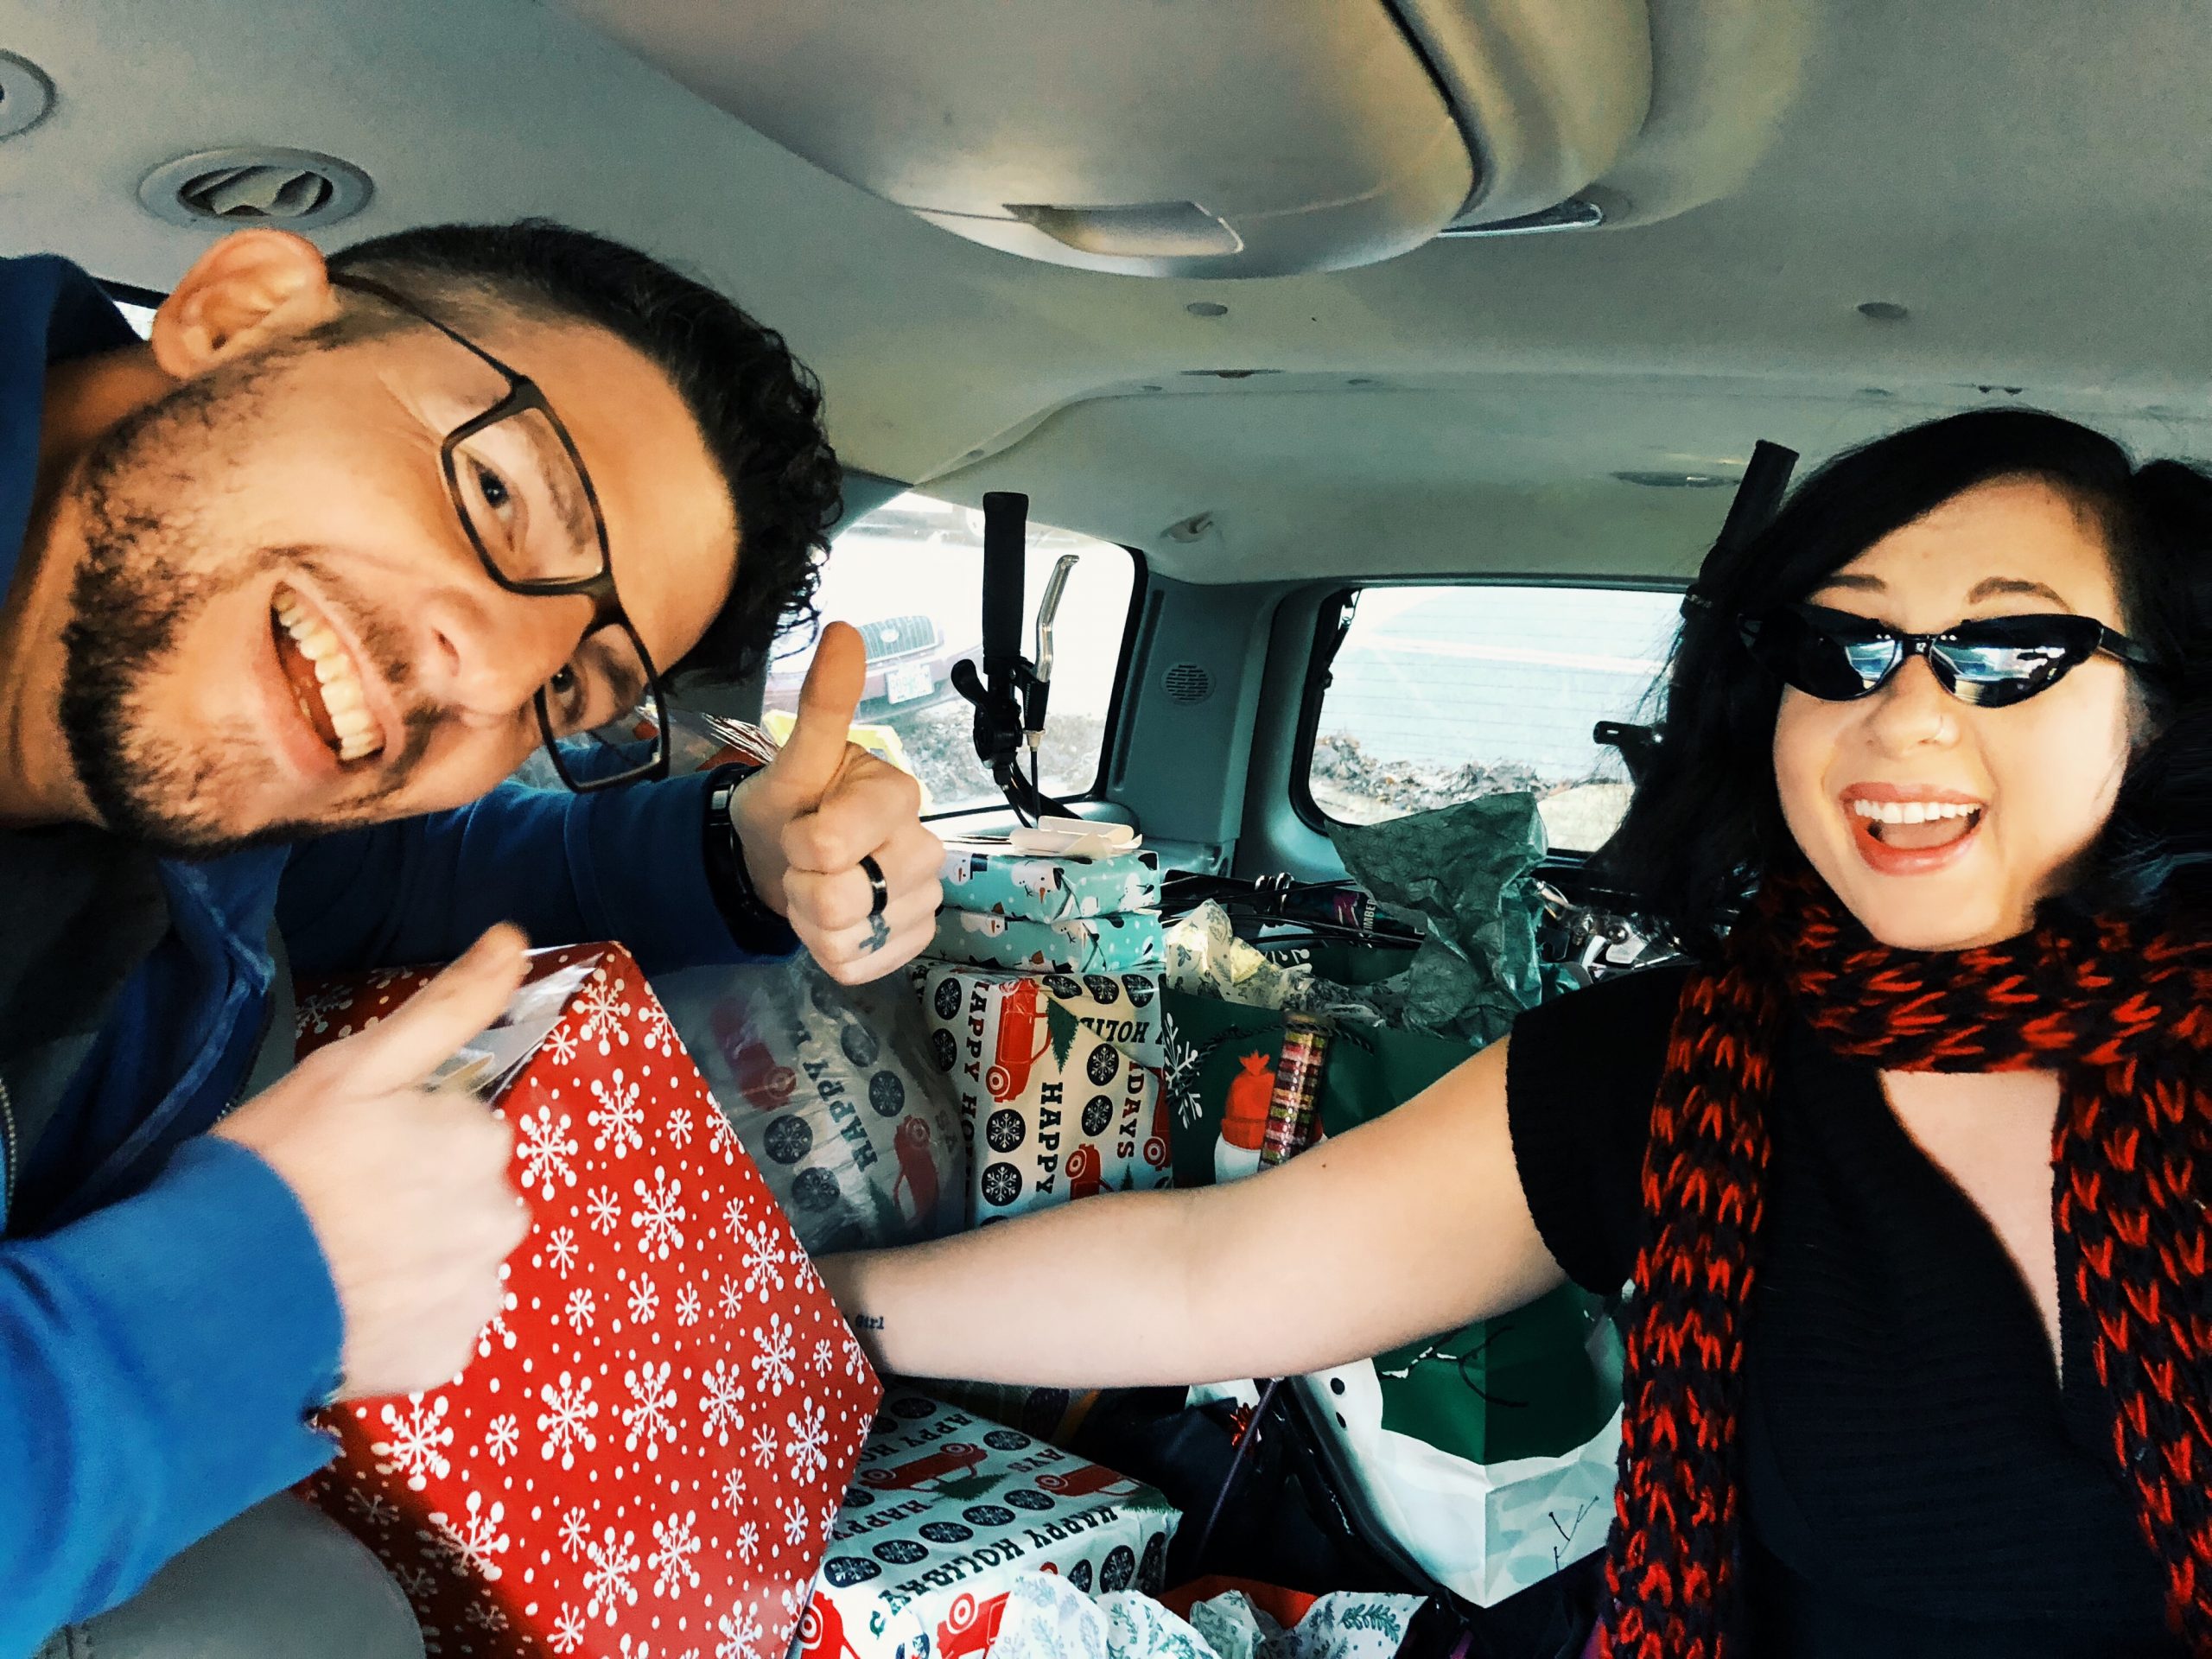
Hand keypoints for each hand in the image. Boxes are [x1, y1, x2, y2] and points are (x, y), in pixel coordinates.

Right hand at [213, 925, 533, 1398]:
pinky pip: (442, 1326)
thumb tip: (513, 939)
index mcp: (483, 1142)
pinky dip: (407, 1320)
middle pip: (474, 1198)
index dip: (411, 1139)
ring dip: (419, 1261)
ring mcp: (478, 1295)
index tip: (355, 1153)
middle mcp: (501, 1220)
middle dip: (425, 1200)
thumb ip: (449, 1006)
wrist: (215, 1291)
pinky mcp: (451, 1357)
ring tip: (341, 1263)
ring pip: (461, 1261)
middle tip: (343, 1210)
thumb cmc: (282, 1162)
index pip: (469, 1132)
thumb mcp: (359, 1066)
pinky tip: (352, 1309)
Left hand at [730, 621, 943, 983]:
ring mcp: (924, 899)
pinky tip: (831, 921)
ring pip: (846, 936)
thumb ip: (822, 705)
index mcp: (900, 795)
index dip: (801, 844)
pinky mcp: (911, 942)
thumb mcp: (795, 759)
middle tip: (804, 861)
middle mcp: (926, 848)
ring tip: (814, 887)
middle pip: (843, 899)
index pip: (834, 843)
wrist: (784, 857)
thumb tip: (844, 631)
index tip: (801, 825)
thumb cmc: (793, 802)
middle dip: (804, 885)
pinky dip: (829, 951)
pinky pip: (855, 966)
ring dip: (811, 920)